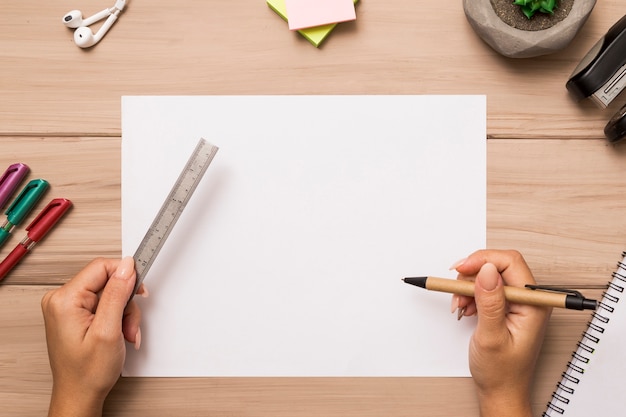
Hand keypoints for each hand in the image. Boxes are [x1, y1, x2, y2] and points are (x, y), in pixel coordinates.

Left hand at [41, 257, 143, 416]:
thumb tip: (126, 266)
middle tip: (129, 324)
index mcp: (64, 300)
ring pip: (110, 294)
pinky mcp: (76, 313)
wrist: (80, 395)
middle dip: (126, 303)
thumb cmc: (87, 373)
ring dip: (124, 313)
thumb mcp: (108, 331)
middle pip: (108, 282)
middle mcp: (62, 300)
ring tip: (124, 334)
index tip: (141, 288)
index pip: (102, 267)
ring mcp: (68, 307)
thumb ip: (117, 294)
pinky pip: (105, 303)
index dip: (126, 276)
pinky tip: (119, 333)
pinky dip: (117, 317)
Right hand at [451, 250, 551, 416]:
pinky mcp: (506, 305)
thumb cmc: (502, 371)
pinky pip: (486, 287)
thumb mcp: (491, 337)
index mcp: (534, 304)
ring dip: (468, 285)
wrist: (501, 390)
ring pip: (489, 275)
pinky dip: (470, 293)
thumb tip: (487, 271)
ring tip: (460, 305)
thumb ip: (490, 302)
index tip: (461, 269)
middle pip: (498, 266)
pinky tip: (466, 307)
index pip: (510, 263)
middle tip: (457, 289)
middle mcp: (529, 299)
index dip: (482, 261)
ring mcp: (518, 302)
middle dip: (473, 274)